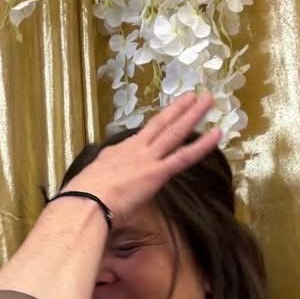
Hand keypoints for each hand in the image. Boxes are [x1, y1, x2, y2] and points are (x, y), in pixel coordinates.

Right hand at [63, 93, 219, 223]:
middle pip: (160, 125)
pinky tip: (217, 133)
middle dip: (177, 109)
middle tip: (193, 96)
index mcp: (116, 153)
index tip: (166, 119)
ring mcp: (147, 159)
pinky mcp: (157, 172)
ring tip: (207, 100)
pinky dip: (202, 144)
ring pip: (174, 132)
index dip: (156, 128)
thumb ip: (101, 180)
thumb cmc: (82, 199)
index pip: (141, 138)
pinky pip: (184, 156)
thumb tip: (100, 186)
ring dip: (192, 115)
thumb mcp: (90, 183)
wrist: (84, 203)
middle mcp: (134, 150)